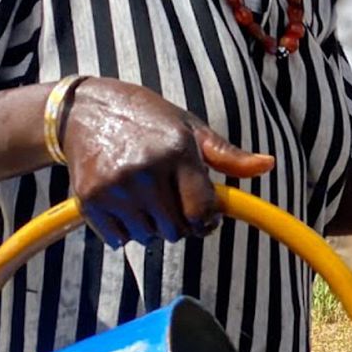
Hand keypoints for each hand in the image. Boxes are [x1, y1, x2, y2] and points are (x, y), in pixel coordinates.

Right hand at [61, 78, 273, 247]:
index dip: (208, 221)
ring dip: (151, 227)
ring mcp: (115, 187)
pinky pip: (118, 240)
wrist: (84, 111)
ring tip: (144, 196)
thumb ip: (227, 154)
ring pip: (148, 238)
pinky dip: (124, 230)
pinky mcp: (90, 200)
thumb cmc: (146, 118)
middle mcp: (146, 170)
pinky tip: (122, 202)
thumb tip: (268, 165)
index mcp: (177, 150)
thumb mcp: (190, 127)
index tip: (205, 216)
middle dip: (180, 222)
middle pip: (177, 230)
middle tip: (170, 198)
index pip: (202, 211)